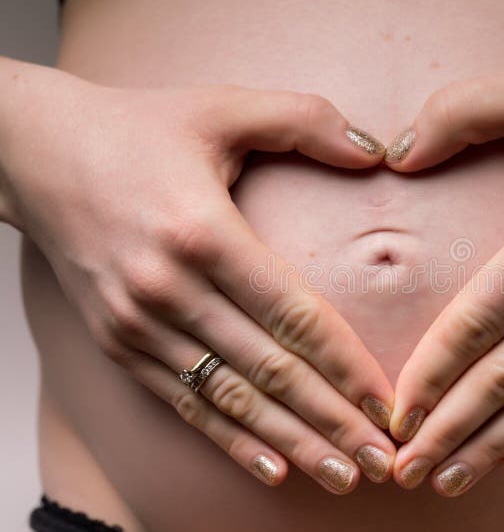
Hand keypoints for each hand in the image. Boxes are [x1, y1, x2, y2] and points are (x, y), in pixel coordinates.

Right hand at [0, 59, 395, 493]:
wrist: (35, 154)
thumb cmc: (139, 129)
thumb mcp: (222, 106)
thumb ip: (304, 120)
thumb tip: (375, 149)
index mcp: (203, 232)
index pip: (294, 314)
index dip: (346, 365)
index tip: (389, 404)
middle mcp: (169, 289)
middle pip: (271, 370)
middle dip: (334, 421)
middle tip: (386, 460)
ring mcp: (139, 324)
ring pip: (233, 398)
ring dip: (293, 443)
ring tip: (344, 475)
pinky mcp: (120, 343)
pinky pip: (184, 403)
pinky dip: (230, 440)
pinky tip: (272, 469)